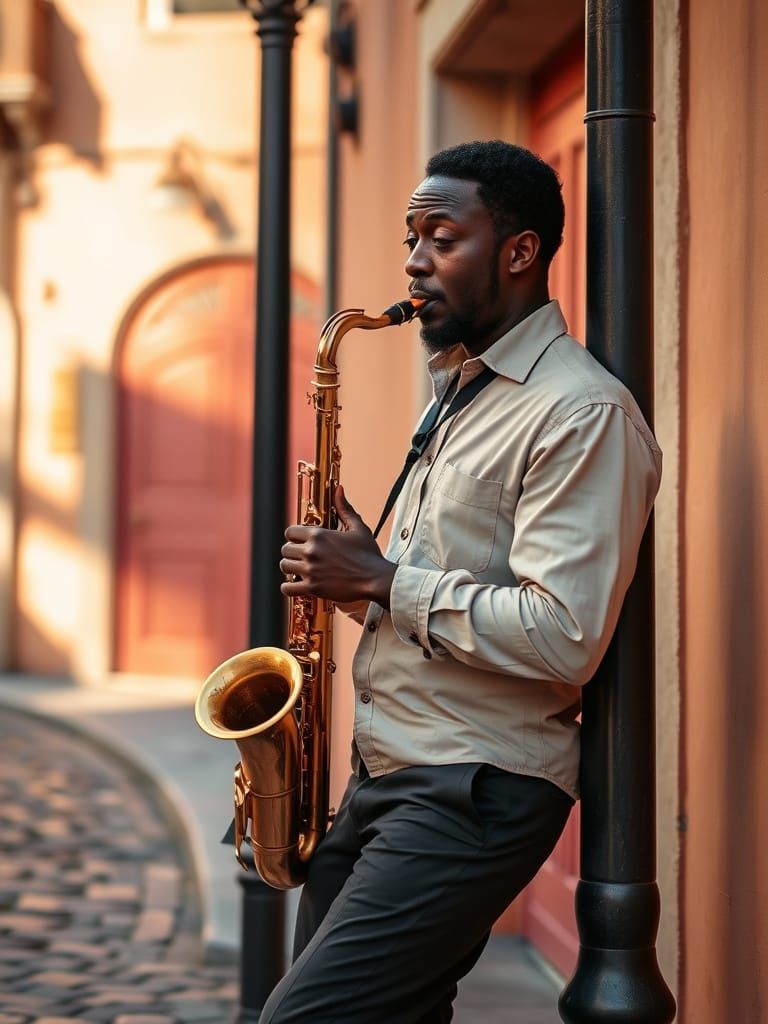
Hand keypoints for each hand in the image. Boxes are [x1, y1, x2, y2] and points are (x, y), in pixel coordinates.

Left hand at [280, 486, 396, 607]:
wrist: (376, 579)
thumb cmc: (368, 554)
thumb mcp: (358, 528)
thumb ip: (344, 509)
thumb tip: (339, 490)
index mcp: (319, 535)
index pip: (290, 532)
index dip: (294, 536)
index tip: (301, 542)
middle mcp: (311, 551)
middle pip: (285, 549)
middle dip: (292, 552)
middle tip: (302, 556)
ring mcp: (310, 570)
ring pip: (284, 566)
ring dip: (290, 567)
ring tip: (300, 569)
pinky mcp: (313, 588)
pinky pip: (287, 588)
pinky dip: (288, 587)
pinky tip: (297, 585)